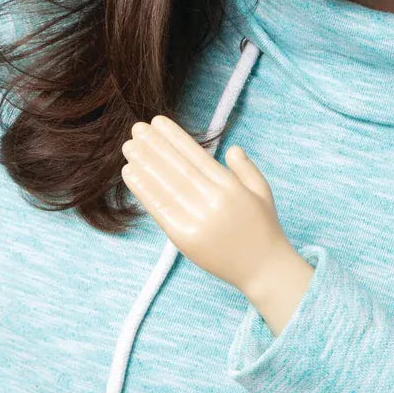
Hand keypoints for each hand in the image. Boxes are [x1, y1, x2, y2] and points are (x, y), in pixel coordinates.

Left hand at [121, 114, 290, 295]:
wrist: (264, 270)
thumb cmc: (262, 228)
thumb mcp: (262, 192)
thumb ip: (245, 168)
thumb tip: (231, 148)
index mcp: (230, 186)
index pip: (196, 155)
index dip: (174, 137)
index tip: (157, 122)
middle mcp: (214, 200)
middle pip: (177, 167)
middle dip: (155, 146)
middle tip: (136, 128)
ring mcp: (199, 220)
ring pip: (166, 185)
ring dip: (144, 164)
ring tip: (129, 148)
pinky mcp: (185, 238)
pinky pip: (160, 209)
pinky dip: (143, 190)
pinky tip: (130, 173)